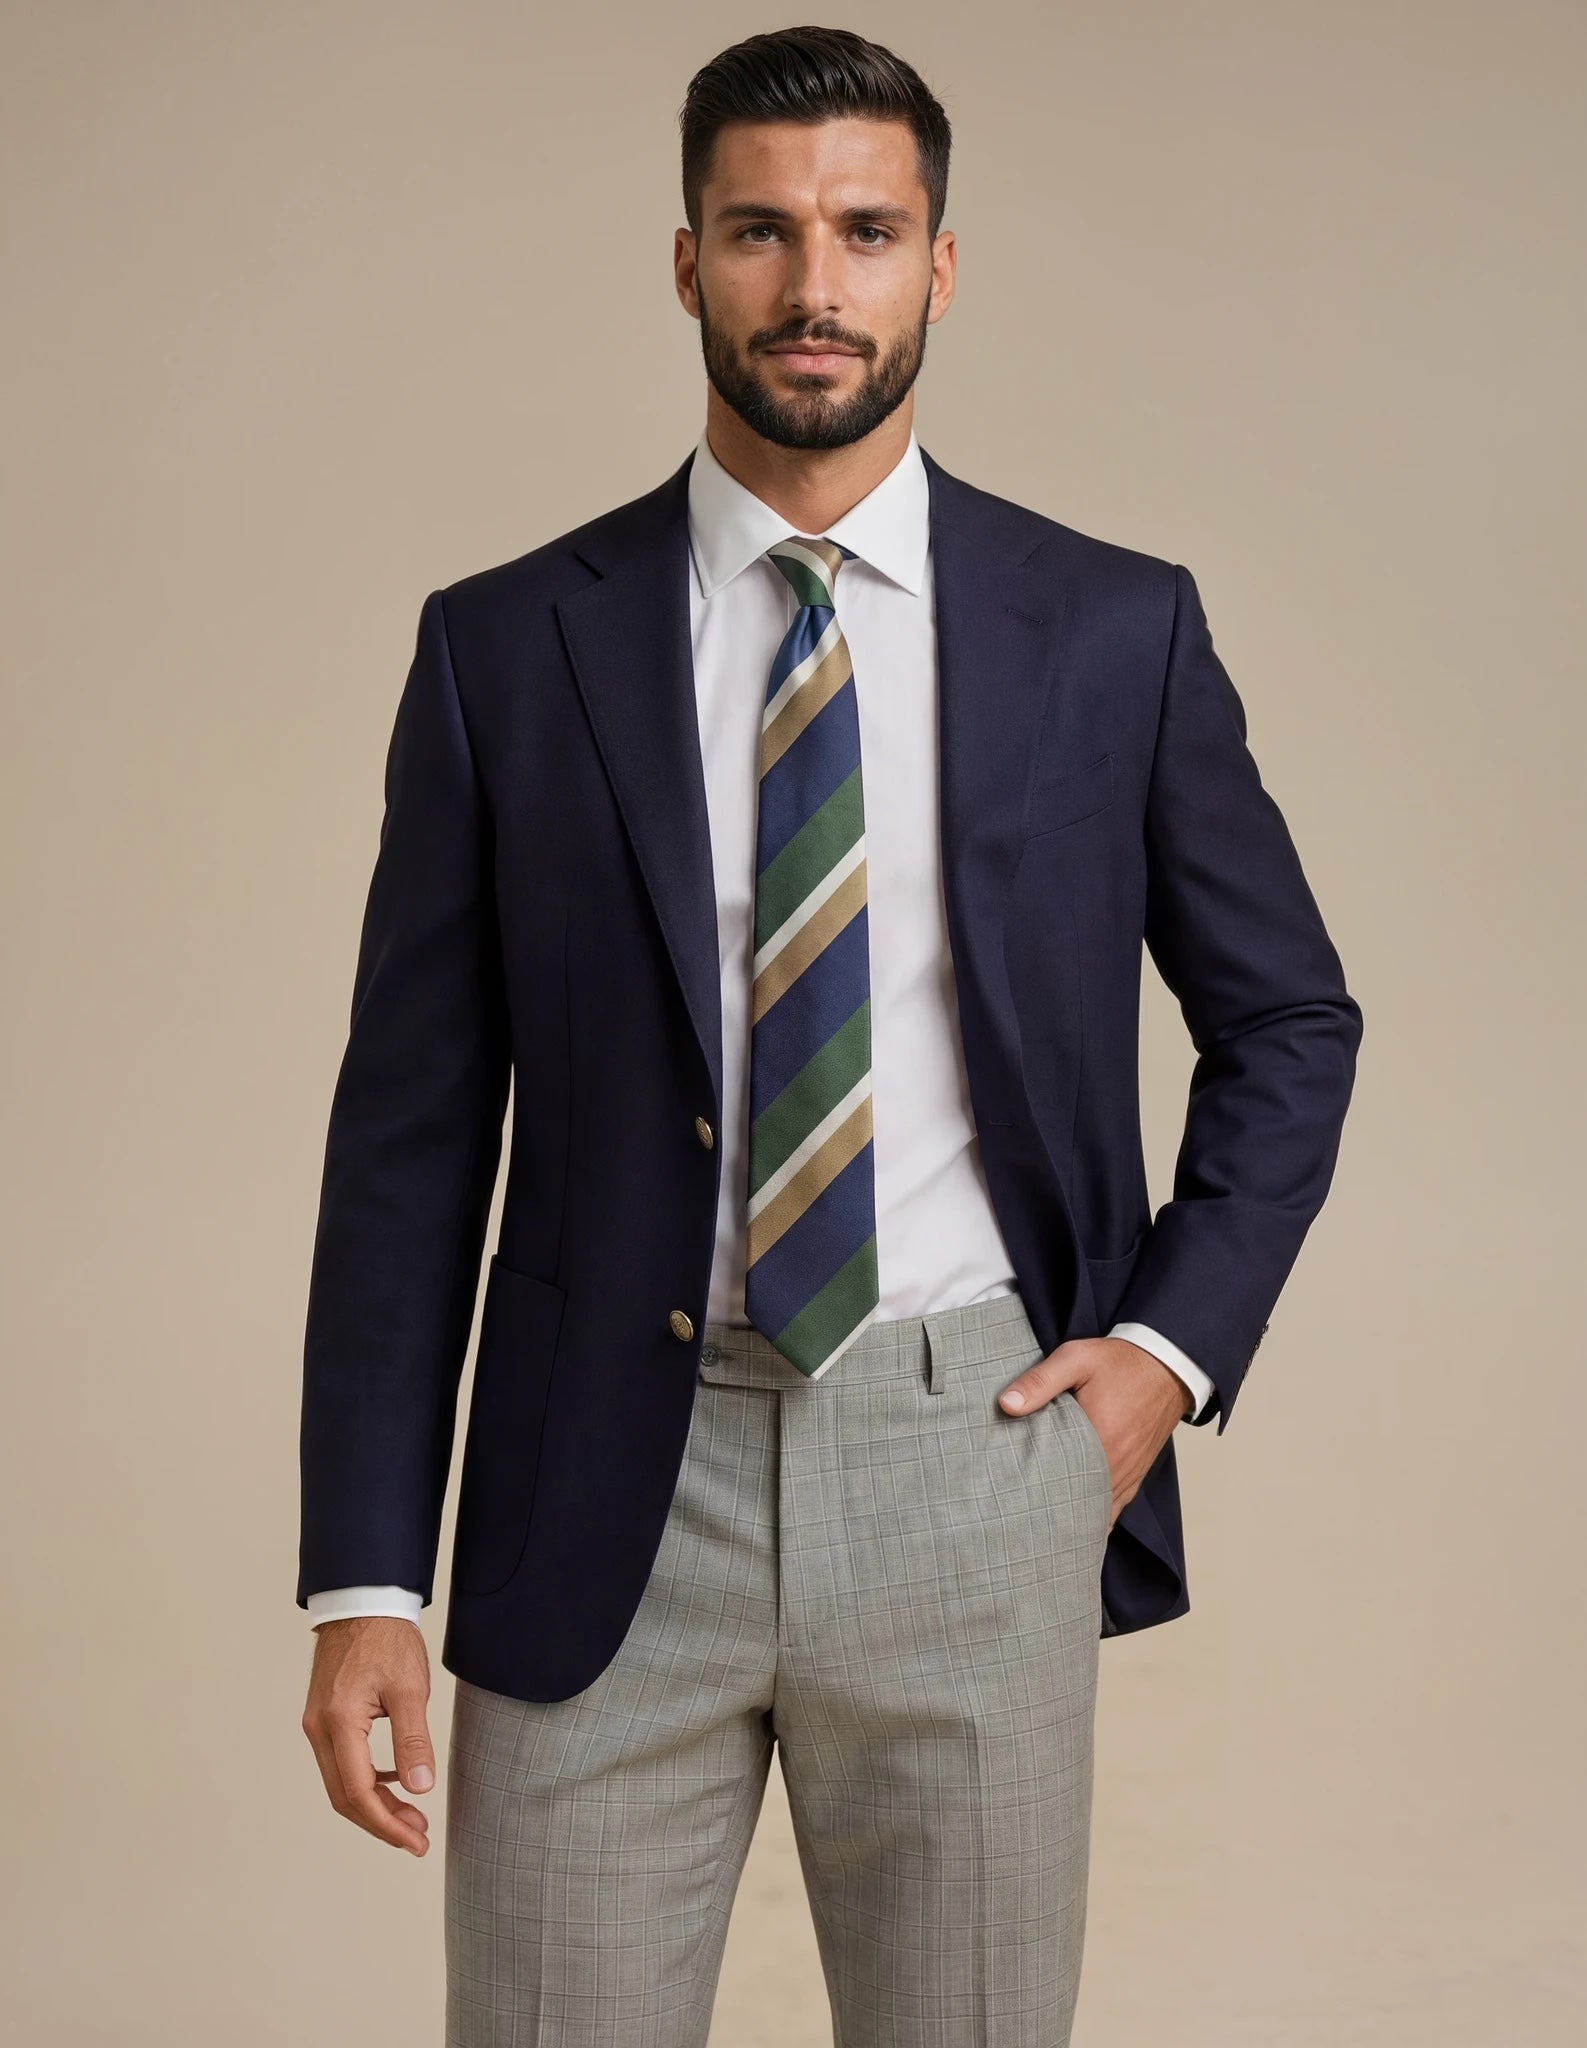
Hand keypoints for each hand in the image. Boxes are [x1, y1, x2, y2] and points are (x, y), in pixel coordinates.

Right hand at [302, 1616, 434, 1855]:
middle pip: (344, 1796)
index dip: (386, 1824)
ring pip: (341, 1782)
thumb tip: (419, 1788)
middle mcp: (319, 1729)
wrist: (363, 1602)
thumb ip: (413, 1741)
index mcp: (338, 1723)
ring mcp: (318, 1724)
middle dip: (381, 1822)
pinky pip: (341, 1763)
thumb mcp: (409, 1688)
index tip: (415, 1841)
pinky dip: (367, 1782)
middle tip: (417, 1837)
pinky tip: (394, 1781)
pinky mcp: (325, 1717)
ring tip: (412, 1815)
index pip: (358, 1793)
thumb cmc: (386, 1638)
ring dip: (374, 1805)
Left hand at [997, 1335, 1191, 1528]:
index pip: (1059, 1481)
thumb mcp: (1076, 1359)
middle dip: (1051, 1510)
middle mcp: (1116, 1464)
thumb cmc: (1121, 1362)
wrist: (1167, 1365)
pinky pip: (1116, 1507)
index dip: (1036, 1493)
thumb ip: (1040, 1381)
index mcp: (1098, 1439)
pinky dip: (1098, 1516)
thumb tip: (1006, 1404)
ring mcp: (1129, 1472)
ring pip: (1098, 1510)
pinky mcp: (1137, 1472)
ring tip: (1044, 1523)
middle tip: (1023, 1515)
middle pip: (1078, 1502)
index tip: (1014, 1498)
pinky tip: (1080, 1523)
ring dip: (1075, 1515)